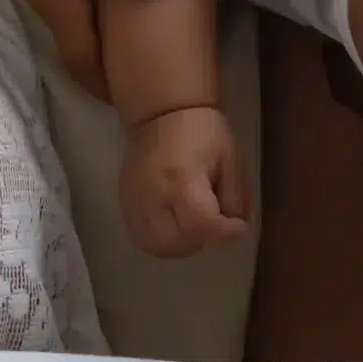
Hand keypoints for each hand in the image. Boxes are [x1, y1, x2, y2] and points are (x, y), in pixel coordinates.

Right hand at [120, 104, 250, 256]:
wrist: (161, 115)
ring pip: (157, 246)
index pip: (200, 224)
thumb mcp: (230, 159)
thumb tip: (233, 234)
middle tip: (213, 223)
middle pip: (177, 242)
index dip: (223, 232)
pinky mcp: (125, 205)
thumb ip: (234, 200)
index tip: (236, 226)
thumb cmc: (202, 133)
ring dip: (181, 245)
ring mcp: (135, 202)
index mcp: (182, 177)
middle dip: (201, 240)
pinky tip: (175, 225)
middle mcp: (154, 194)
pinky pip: (143, 238)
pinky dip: (162, 242)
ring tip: (194, 225)